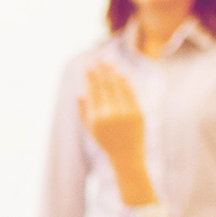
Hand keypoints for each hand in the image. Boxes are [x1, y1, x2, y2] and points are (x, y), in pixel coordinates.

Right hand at [80, 64, 151, 204]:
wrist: (127, 156)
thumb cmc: (106, 143)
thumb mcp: (90, 130)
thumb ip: (83, 112)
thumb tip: (78, 94)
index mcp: (96, 118)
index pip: (93, 92)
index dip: (91, 78)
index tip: (89, 67)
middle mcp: (110, 114)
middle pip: (105, 86)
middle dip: (102, 71)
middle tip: (99, 60)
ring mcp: (125, 113)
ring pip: (118, 87)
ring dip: (113, 73)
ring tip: (109, 63)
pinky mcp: (137, 112)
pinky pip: (130, 93)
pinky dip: (125, 82)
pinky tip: (120, 74)